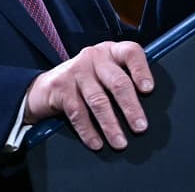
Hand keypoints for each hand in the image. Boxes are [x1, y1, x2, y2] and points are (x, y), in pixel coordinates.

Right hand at [24, 41, 153, 150]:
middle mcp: (94, 57)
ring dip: (111, 124)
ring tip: (120, 142)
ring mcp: (76, 70)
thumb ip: (123, 80)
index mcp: (110, 51)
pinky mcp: (60, 86)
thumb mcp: (105, 73)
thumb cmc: (85, 81)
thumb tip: (147, 105)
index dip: (141, 70)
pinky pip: (78, 112)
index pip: (130, 53)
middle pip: (117, 81)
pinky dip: (88, 131)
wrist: (46, 87)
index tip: (148, 89)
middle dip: (130, 107)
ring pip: (98, 100)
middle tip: (140, 127)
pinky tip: (97, 142)